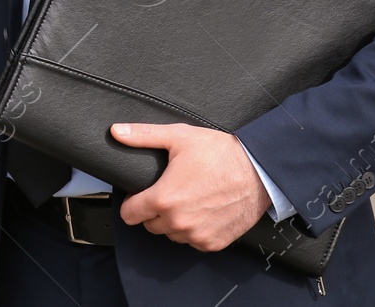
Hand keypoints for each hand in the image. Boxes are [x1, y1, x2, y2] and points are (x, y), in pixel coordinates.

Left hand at [111, 122, 271, 251]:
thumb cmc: (221, 153)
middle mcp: (179, 222)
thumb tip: (116, 131)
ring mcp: (197, 235)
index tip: (139, 195)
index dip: (132, 203)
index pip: (129, 215)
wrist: (258, 171)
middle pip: (150, 225)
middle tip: (169, 191)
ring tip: (188, 199)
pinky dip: (194, 230)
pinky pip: (193, 242)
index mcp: (164, 199)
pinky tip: (203, 210)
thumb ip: (143, 136)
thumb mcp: (179, 137)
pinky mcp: (213, 243)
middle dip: (153, 210)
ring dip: (174, 221)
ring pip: (171, 235)